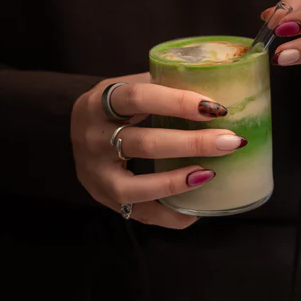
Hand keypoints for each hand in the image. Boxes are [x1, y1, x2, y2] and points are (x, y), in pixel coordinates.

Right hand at [71, 73, 246, 228]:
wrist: (70, 130)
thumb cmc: (112, 105)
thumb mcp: (124, 86)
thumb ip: (160, 85)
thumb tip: (216, 85)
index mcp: (98, 102)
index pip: (139, 98)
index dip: (178, 102)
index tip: (214, 107)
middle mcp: (92, 139)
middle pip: (145, 143)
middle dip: (193, 143)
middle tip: (230, 141)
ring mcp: (96, 173)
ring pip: (138, 186)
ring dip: (178, 182)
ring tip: (211, 174)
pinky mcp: (104, 198)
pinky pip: (140, 213)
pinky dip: (170, 215)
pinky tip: (196, 211)